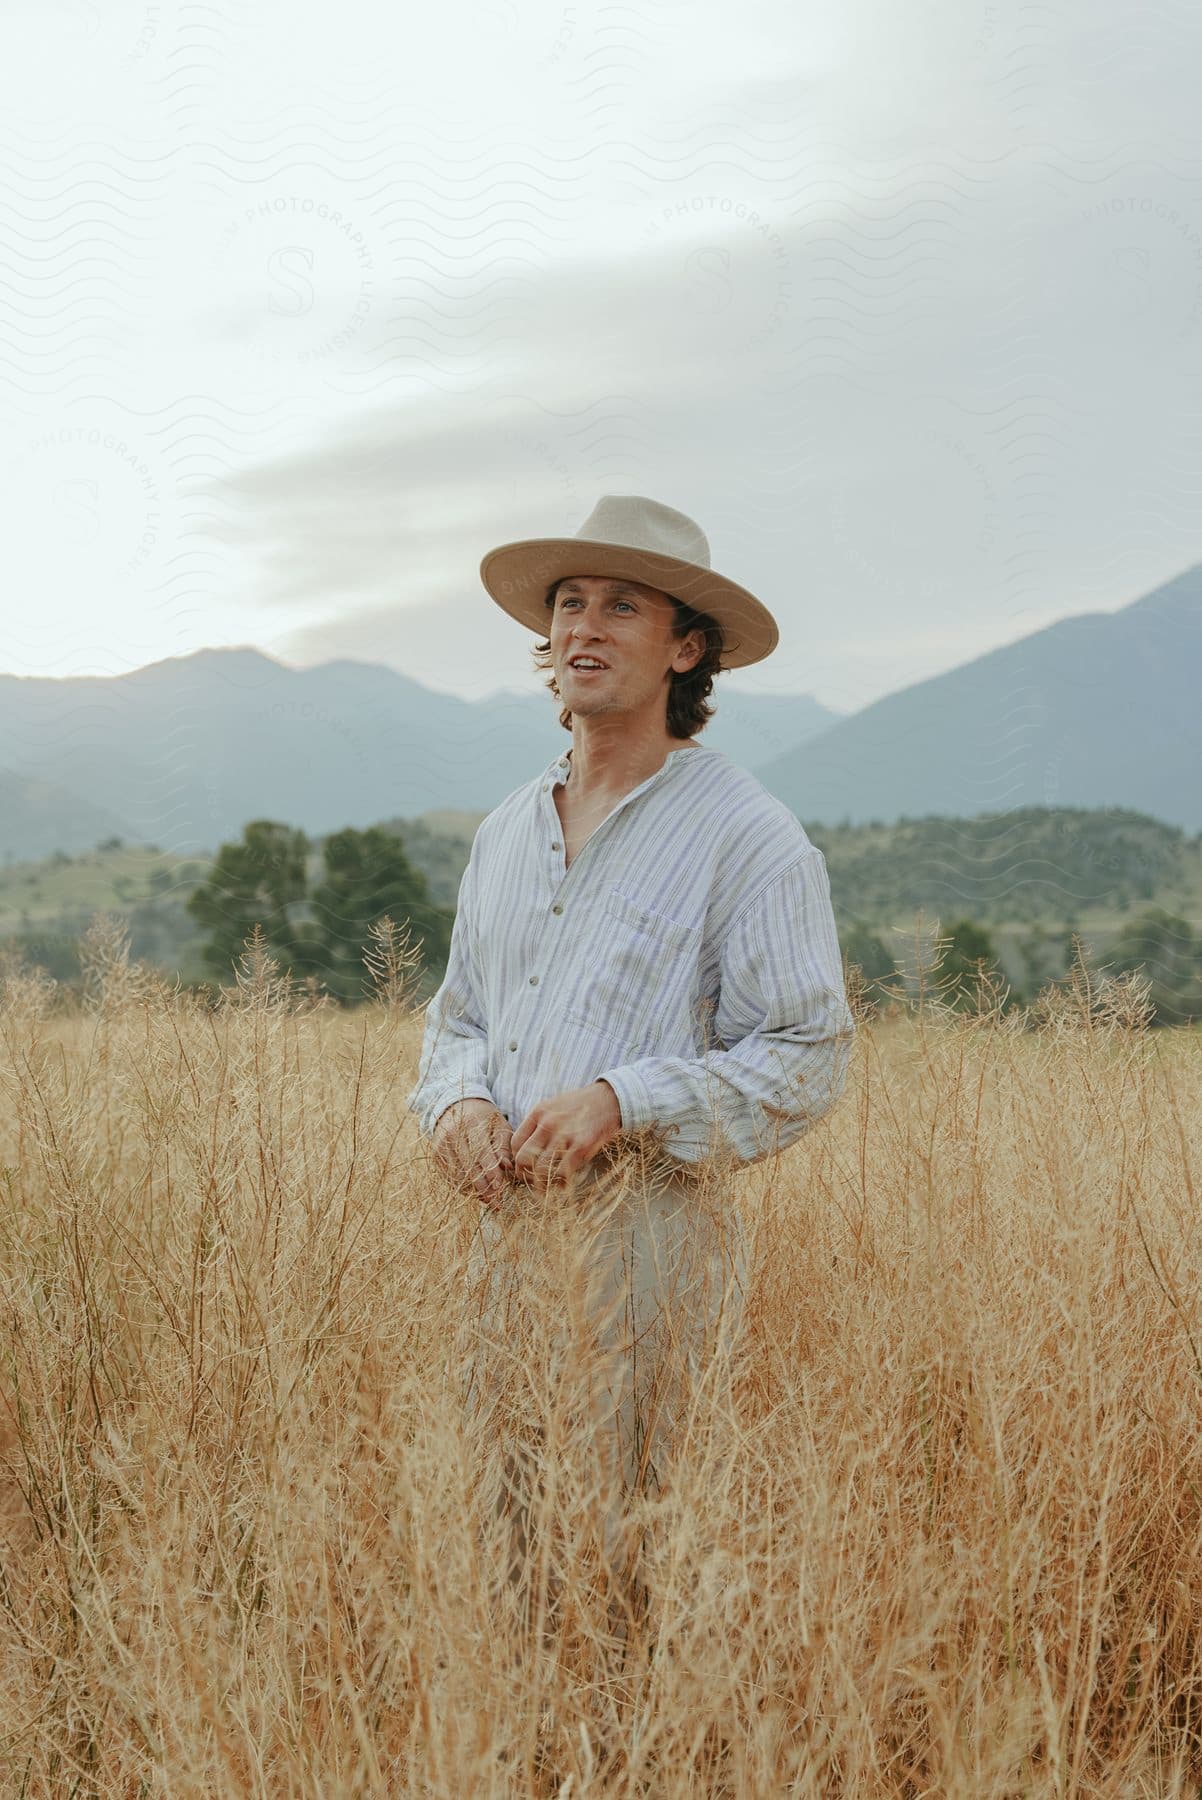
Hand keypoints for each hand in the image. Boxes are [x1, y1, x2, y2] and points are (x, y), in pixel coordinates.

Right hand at [431, 1098, 513, 1209]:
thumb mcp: (498, 1125)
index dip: (491, 1172)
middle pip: (468, 1166)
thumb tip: (507, 1167)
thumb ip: (504, 1146)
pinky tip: (474, 1193)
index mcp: (472, 1124)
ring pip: (457, 1173)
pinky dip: (462, 1186)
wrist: (457, 1105)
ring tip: (487, 1201)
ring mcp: (442, 1144)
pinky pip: (449, 1175)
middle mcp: (453, 1134)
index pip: (482, 1153)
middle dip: (483, 1187)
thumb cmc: (484, 1118)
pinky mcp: (436, 1153)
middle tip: (495, 1202)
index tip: (500, 1187)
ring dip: (472, 1190)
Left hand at [510, 1080, 622, 1195]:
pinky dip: (561, 1182)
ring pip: (541, 1170)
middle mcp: (548, 1123)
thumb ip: (538, 1125)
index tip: (525, 1167)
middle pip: (523, 1159)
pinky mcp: (581, 1146)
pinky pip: (563, 1172)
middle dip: (525, 1174)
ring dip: (542, 1182)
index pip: (515, 1144)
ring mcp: (564, 1135)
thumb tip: (525, 1150)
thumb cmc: (580, 1106)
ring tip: (547, 1185)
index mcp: (538, 1113)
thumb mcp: (553, 1107)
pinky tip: (563, 1183)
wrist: (609, 1099)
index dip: (517, 1160)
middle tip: (532, 1180)